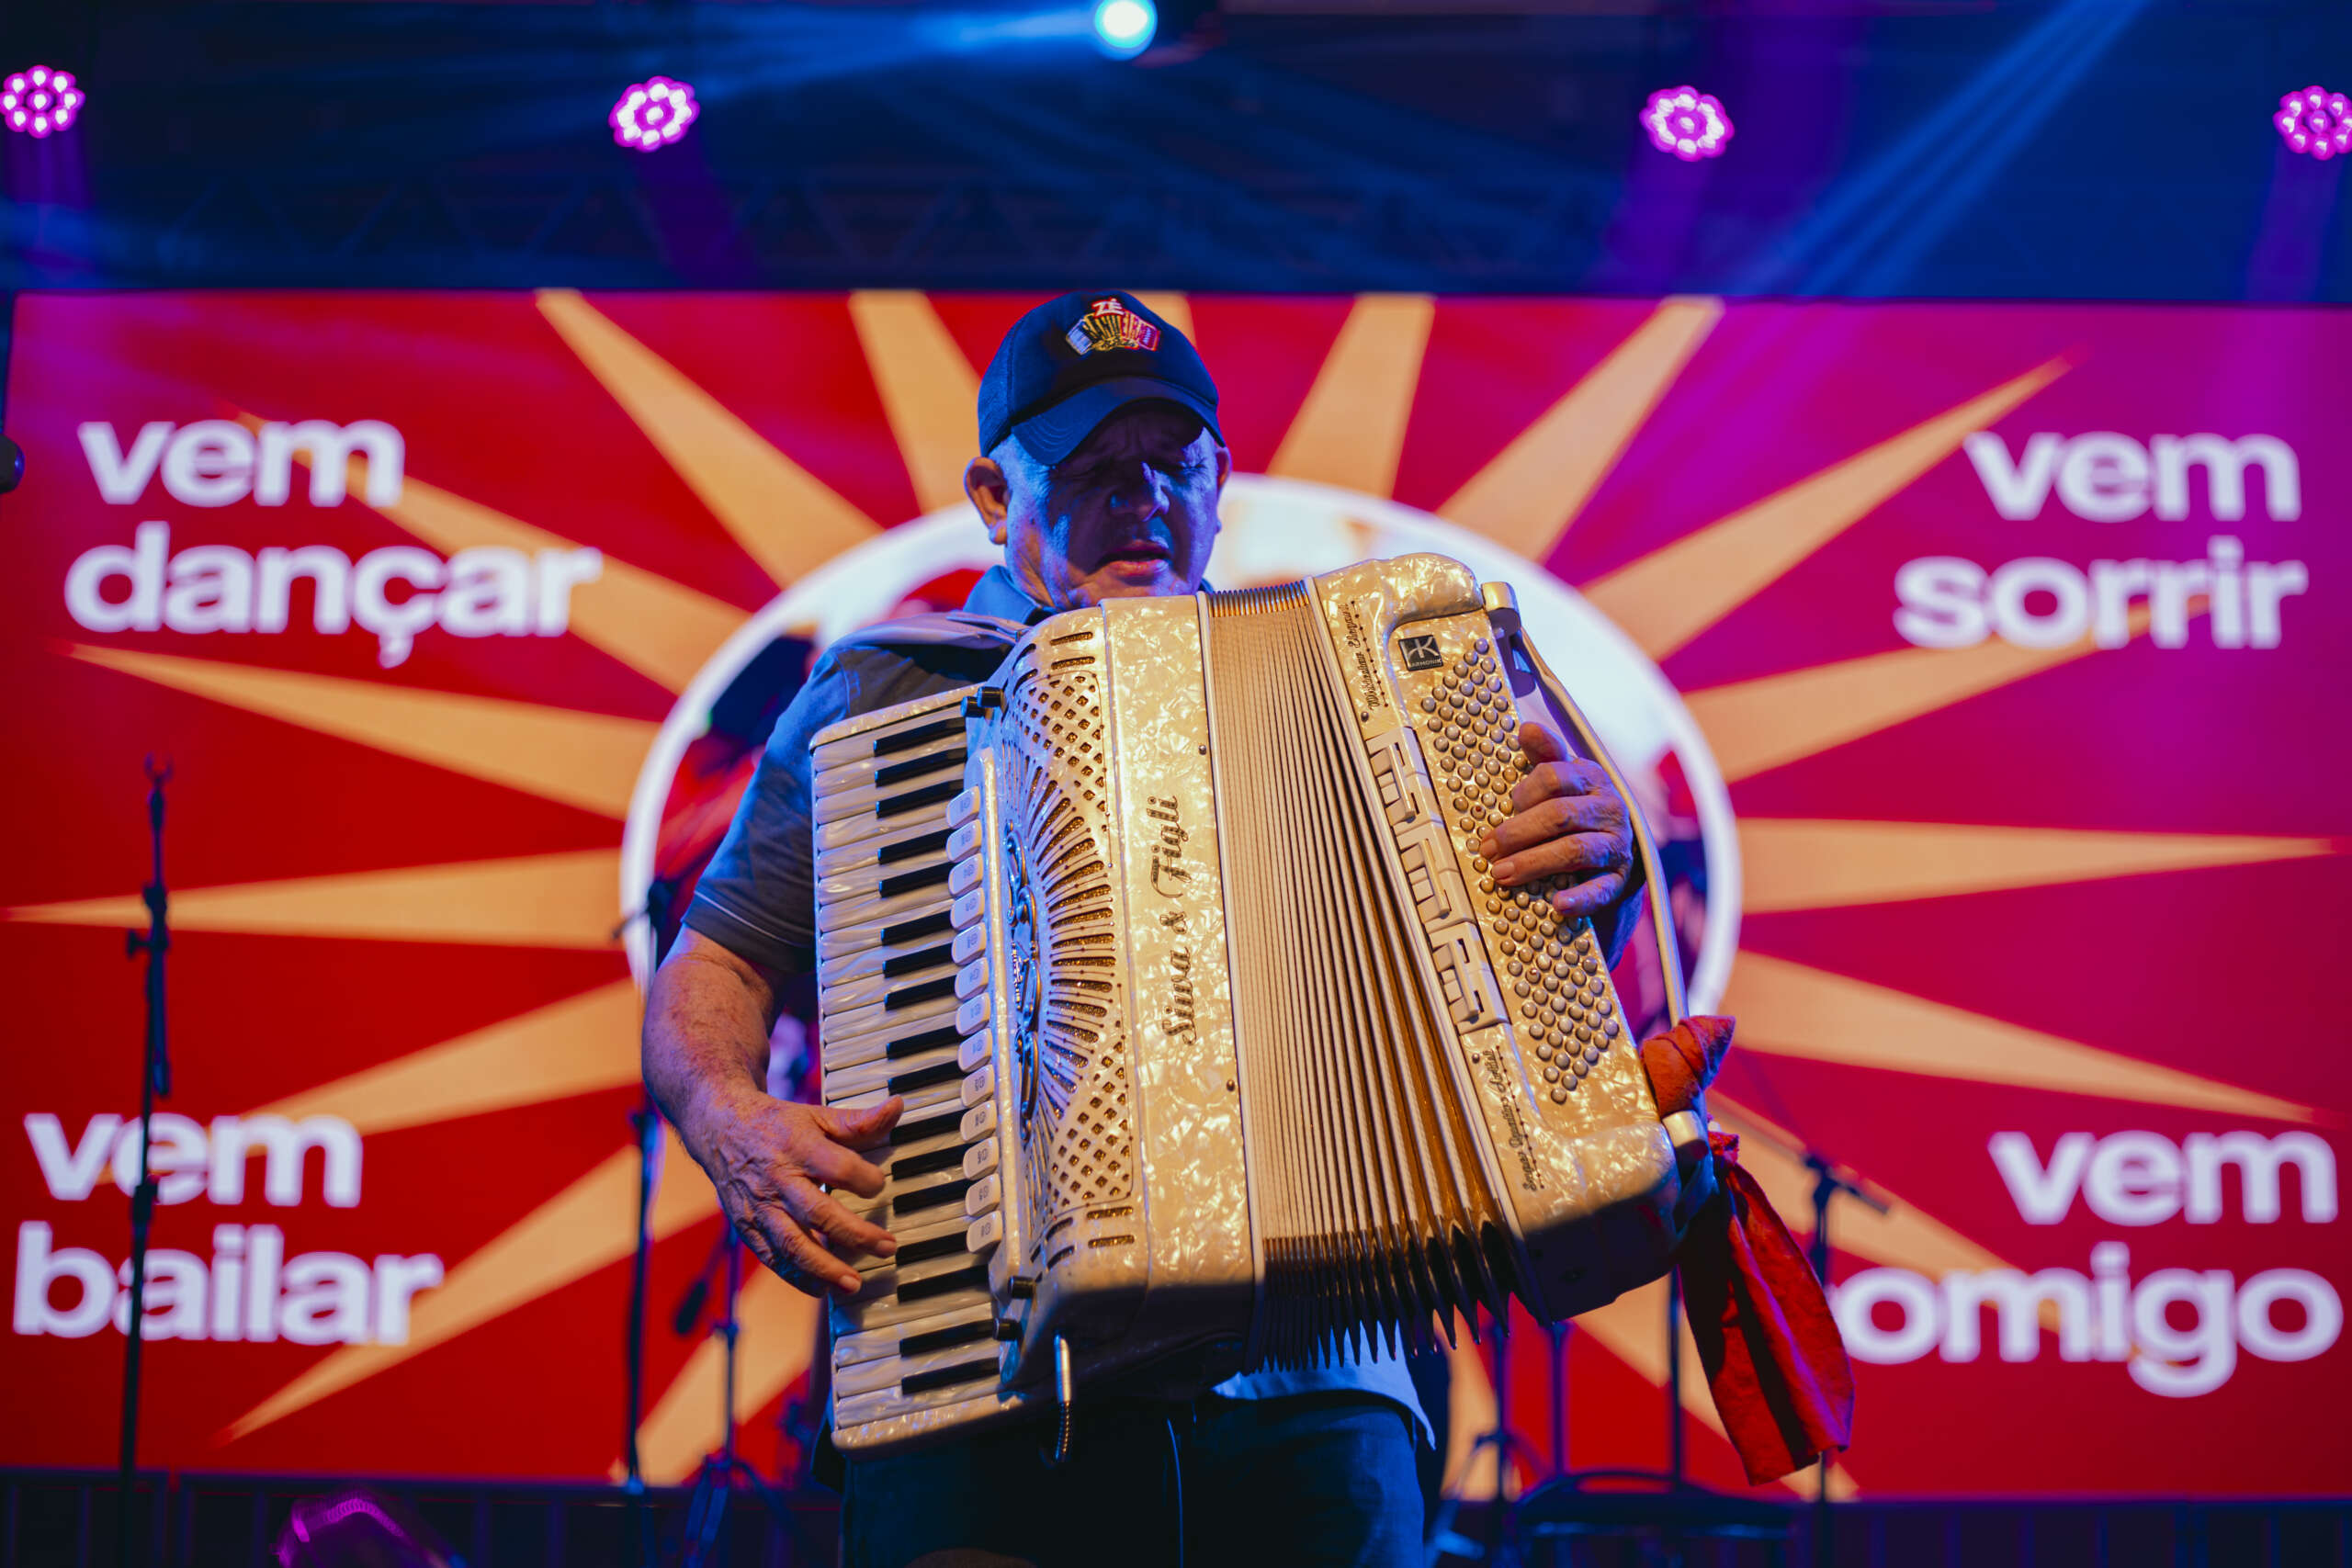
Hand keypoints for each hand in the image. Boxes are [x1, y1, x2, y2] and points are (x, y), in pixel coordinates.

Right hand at [702, 1092, 903, 1297]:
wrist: (719, 1128)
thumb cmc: (778, 1125)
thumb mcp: (817, 1116)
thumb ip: (858, 1120)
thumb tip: (897, 1107)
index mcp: (798, 1147)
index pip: (838, 1168)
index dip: (866, 1180)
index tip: (880, 1186)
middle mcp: (778, 1180)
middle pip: (818, 1212)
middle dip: (855, 1235)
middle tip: (888, 1247)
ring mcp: (760, 1207)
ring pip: (792, 1244)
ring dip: (825, 1268)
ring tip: (854, 1284)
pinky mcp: (747, 1227)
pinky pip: (771, 1258)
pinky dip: (796, 1277)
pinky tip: (822, 1289)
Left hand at [1477, 722, 1633, 921]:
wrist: (1616, 849)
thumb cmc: (1577, 809)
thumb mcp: (1564, 779)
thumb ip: (1545, 756)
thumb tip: (1527, 729)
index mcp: (1591, 779)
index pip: (1554, 777)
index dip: (1523, 793)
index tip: (1504, 808)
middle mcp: (1608, 808)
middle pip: (1559, 815)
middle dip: (1517, 834)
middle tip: (1488, 850)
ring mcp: (1616, 844)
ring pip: (1574, 850)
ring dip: (1534, 863)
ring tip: (1502, 875)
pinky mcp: (1619, 878)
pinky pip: (1601, 889)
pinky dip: (1580, 898)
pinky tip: (1558, 904)